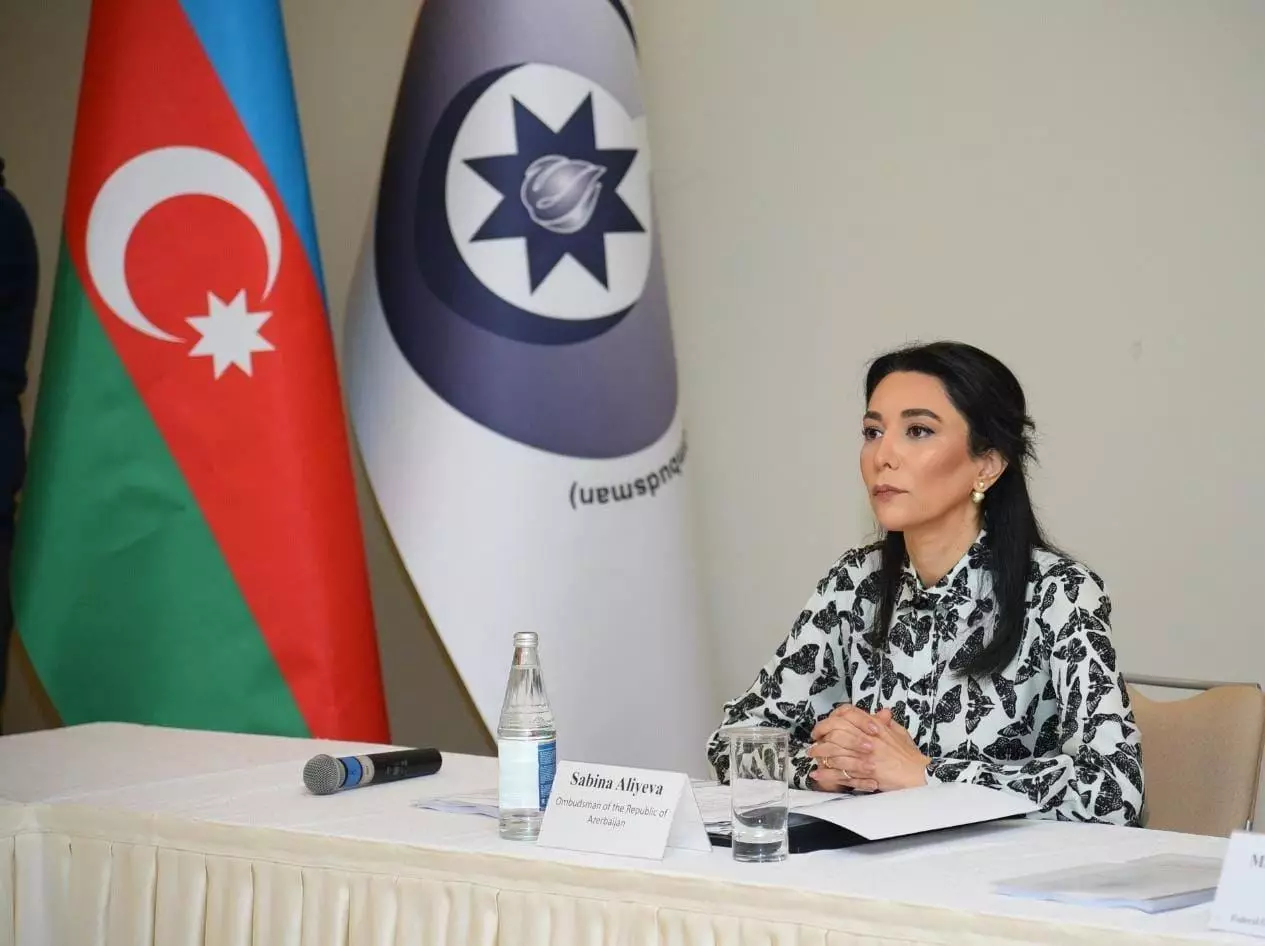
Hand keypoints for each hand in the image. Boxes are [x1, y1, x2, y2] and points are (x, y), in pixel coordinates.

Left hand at [807, 705, 929, 791]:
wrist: (920, 775)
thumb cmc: (910, 756)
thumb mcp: (899, 733)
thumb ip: (887, 723)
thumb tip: (881, 713)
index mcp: (875, 726)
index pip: (847, 715)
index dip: (831, 720)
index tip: (823, 727)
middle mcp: (869, 739)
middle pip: (836, 731)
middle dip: (821, 736)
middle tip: (814, 742)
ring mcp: (867, 755)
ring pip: (836, 751)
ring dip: (820, 754)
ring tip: (813, 757)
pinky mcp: (867, 772)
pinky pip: (841, 771)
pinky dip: (827, 774)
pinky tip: (818, 774)